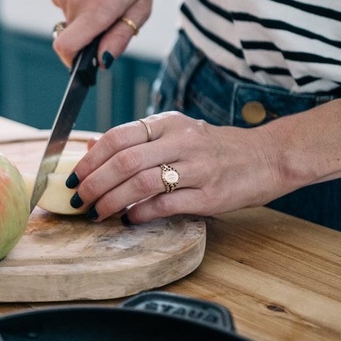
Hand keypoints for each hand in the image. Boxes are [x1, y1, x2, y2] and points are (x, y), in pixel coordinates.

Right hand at [50, 0, 161, 67]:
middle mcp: (77, 0)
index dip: (73, 63)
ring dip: (86, 23)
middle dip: (89, 40)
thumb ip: (119, 38)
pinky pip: (66, 13)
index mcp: (99, 6)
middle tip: (110, 21)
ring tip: (105, 1)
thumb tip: (102, 62)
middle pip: (71, 40)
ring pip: (70, 27)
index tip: (84, 64)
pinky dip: (80, 11)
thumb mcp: (141, 8)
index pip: (67, 47)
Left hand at [67, 112, 284, 222]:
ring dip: (111, 201)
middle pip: (125, 161)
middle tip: (79, 199)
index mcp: (169, 122)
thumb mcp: (176, 133)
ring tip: (97, 212)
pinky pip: (165, 204)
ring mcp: (197, 167)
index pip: (118, 137)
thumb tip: (92, 146)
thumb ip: (137, 140)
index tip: (73, 176)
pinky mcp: (209, 195)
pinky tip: (129, 218)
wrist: (267, 157)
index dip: (90, 158)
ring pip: (141, 182)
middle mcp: (182, 141)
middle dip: (94, 183)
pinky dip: (140, 213)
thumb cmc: (215, 148)